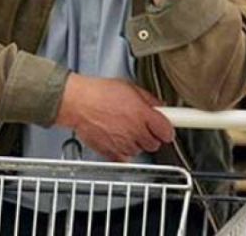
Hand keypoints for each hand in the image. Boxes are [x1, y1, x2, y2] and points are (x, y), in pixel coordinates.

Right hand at [55, 74, 174, 161]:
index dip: (167, 130)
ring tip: (124, 129)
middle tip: (141, 126)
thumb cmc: (99, 92)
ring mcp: (124, 144)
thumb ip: (149, 99)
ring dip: (136, 142)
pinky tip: (117, 138)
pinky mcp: (111, 153)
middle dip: (151, 135)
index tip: (166, 128)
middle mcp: (135, 131)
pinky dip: (123, 151)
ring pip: (140, 151)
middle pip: (155, 143)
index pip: (167, 131)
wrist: (78, 103)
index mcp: (143, 114)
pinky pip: (125, 157)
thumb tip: (160, 105)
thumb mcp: (129, 87)